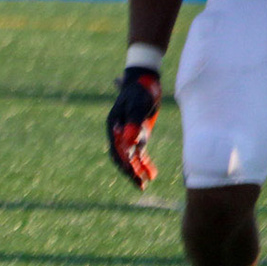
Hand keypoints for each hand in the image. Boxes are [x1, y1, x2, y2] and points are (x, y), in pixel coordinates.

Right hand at [107, 66, 161, 188]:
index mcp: (114, 127)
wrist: (145, 81)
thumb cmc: (140, 91)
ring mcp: (129, 135)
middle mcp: (118, 133)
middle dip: (129, 172)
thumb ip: (134, 123)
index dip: (123, 161)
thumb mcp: (138, 105)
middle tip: (139, 184)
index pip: (116, 148)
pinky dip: (145, 163)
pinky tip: (153, 174)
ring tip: (144, 185)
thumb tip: (130, 143)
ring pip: (131, 158)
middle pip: (121, 157)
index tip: (131, 171)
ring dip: (137, 171)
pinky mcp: (139, 135)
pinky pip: (140, 153)